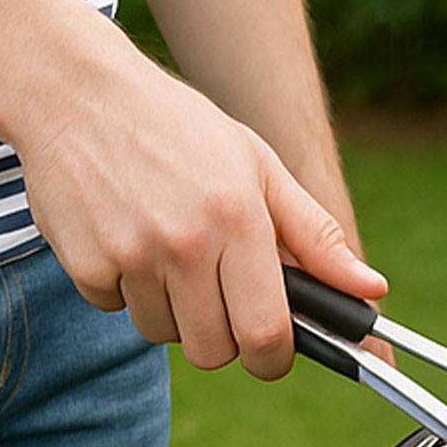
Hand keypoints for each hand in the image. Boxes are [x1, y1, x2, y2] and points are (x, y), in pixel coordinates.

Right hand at [14, 51, 383, 377]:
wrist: (74, 88)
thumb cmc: (179, 128)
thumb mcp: (260, 167)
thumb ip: (316, 237)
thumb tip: (372, 289)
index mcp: (238, 220)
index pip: (266, 332)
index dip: (275, 357)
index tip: (273, 351)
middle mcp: (184, 242)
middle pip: (214, 350)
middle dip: (223, 336)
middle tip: (218, 293)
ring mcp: (130, 254)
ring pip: (164, 334)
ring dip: (172, 311)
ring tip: (168, 252)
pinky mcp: (84, 262)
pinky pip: (115, 310)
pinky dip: (124, 288)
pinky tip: (126, 237)